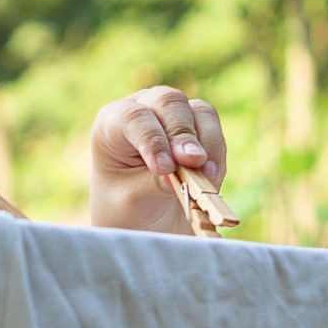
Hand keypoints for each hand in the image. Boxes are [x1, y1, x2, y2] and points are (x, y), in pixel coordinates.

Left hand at [88, 86, 228, 234]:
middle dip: (183, 134)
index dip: (152, 139)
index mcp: (111, 124)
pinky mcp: (197, 125)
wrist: (145, 226)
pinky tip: (209, 178)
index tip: (164, 169)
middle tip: (193, 163)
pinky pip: (214, 128)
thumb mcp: (135, 200)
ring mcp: (171, 114)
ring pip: (198, 111)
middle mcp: (141, 110)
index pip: (133, 117)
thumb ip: (160, 180)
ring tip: (205, 177)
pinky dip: (216, 153)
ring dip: (206, 144)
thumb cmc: (128, 211)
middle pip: (169, 102)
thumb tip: (194, 161)